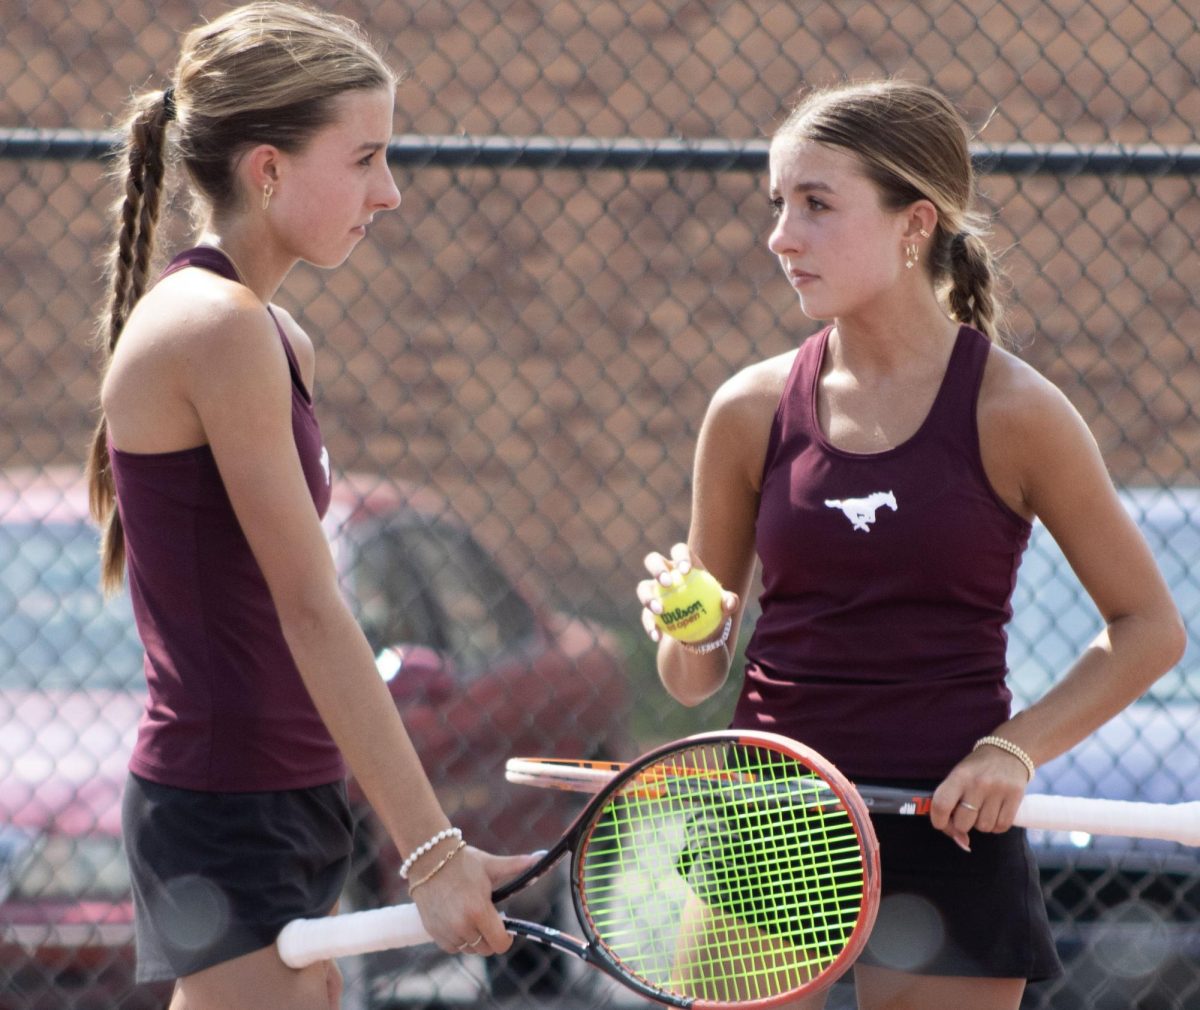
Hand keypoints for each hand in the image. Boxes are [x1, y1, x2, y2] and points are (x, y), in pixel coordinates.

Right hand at [408, 845, 540, 954]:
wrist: (428, 859)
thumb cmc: (463, 861)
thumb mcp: (491, 865)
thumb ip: (516, 866)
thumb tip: (540, 857)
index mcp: (479, 911)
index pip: (500, 944)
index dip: (506, 938)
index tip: (505, 926)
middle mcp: (462, 926)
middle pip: (485, 949)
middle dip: (491, 937)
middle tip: (488, 917)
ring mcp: (446, 931)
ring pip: (469, 949)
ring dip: (474, 938)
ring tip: (472, 915)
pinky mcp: (432, 932)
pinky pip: (452, 947)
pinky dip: (458, 939)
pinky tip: (458, 920)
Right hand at [637, 542, 737, 643]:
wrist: (701, 629)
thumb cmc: (714, 608)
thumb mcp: (724, 606)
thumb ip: (729, 602)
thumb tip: (730, 602)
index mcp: (683, 564)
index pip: (679, 551)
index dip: (680, 556)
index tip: (686, 571)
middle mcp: (665, 572)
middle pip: (653, 560)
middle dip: (657, 568)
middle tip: (667, 583)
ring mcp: (653, 590)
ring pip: (643, 587)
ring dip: (648, 597)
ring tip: (660, 610)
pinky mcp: (648, 610)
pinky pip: (646, 616)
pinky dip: (650, 625)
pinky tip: (657, 635)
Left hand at [929, 744, 1031, 851]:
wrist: (1008, 752)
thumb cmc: (977, 769)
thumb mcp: (959, 777)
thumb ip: (952, 805)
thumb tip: (961, 842)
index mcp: (959, 776)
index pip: (941, 805)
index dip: (939, 821)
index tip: (942, 823)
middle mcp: (977, 783)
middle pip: (963, 823)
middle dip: (962, 824)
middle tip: (967, 814)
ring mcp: (998, 790)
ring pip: (983, 827)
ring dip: (981, 824)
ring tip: (984, 808)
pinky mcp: (1015, 796)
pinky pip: (1002, 827)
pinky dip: (997, 826)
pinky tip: (996, 812)